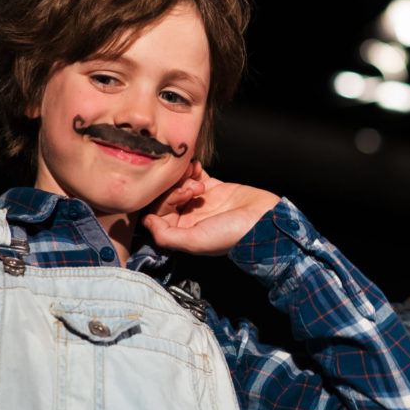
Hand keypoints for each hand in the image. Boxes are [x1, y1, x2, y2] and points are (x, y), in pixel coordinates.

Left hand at [144, 162, 279, 254]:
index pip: (158, 214)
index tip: (179, 196)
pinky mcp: (213, 189)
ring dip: (185, 179)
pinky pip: (195, 176)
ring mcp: (201, 203)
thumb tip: (146, 222)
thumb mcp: (195, 241)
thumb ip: (166, 235)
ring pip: (178, 185)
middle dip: (176, 189)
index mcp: (183, 234)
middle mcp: (189, 219)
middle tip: (193, 189)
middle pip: (167, 198)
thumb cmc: (233, 235)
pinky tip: (198, 169)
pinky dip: (193, 170)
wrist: (263, 220)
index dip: (163, 202)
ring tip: (198, 181)